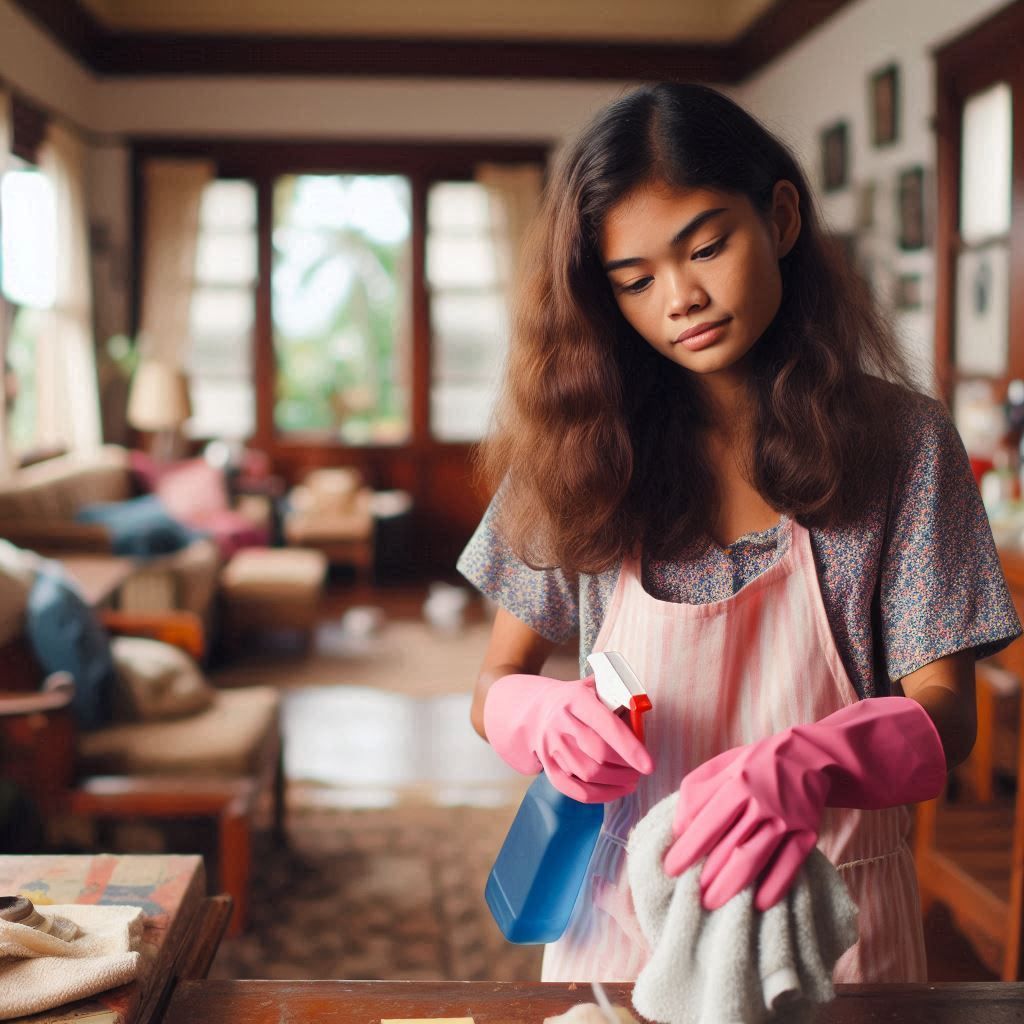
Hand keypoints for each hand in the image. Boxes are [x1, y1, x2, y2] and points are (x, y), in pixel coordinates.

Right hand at [484, 673, 653, 802]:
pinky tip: (616, 790)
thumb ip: (617, 697)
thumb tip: (642, 712)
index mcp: (575, 699)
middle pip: (598, 754)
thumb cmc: (576, 699)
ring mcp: (551, 747)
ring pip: (589, 775)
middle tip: (641, 769)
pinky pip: (576, 791)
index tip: (649, 764)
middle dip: (626, 767)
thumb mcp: (594, 687)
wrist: (537, 710)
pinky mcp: (549, 767)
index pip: (606, 725)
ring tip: (632, 779)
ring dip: (616, 782)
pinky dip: (600, 795)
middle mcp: (560, 724)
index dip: (629, 747)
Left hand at [663, 697, 945, 909]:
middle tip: (691, 896)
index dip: (687, 850)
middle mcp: (762, 803)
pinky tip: (756, 904)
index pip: (706, 824)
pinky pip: (788, 868)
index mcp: (737, 783)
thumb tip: (678, 829)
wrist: (809, 757)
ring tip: (712, 904)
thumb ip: (695, 793)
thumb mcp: (720, 766)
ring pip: (754, 860)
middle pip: (729, 848)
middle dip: (707, 876)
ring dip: (731, 888)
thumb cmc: (755, 764)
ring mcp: (787, 821)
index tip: (670, 869)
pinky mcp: (807, 834)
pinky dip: (772, 889)